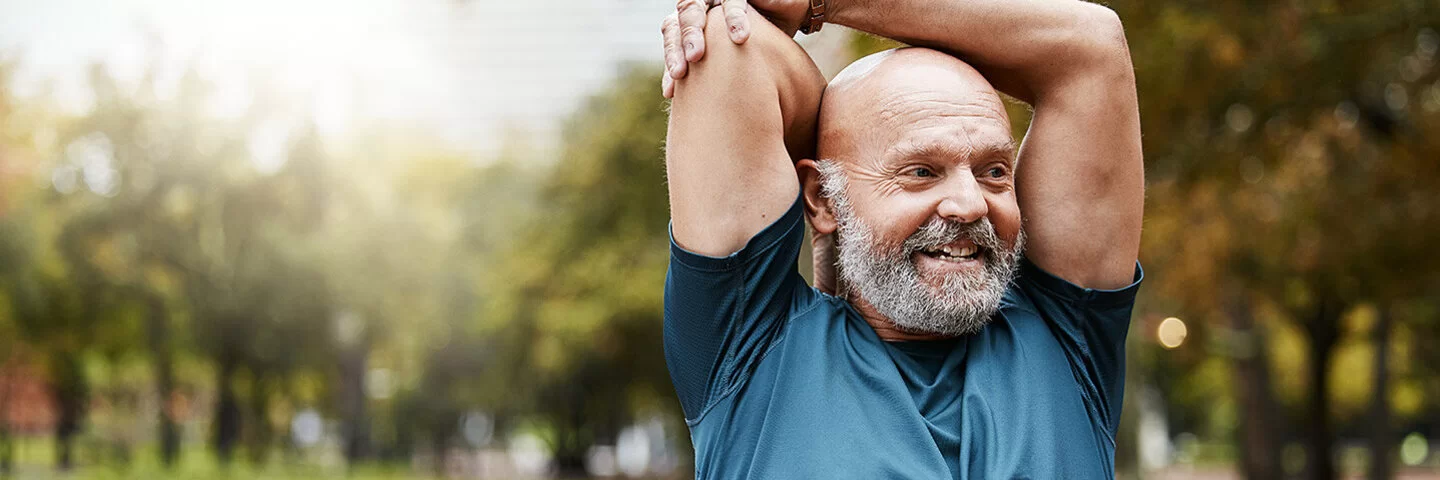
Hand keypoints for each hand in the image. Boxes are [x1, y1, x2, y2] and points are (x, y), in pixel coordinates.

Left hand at [661, 0, 811, 97]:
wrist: (793, 9)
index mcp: (694, 22)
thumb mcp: (736, 62)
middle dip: (677, 48)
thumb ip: (715, 79)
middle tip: (681, 72)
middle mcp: (701, 6)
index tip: (671, 92)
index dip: (669, 62)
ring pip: (695, 7)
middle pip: (678, 23)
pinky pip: (732, 1)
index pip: (672, 39)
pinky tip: (740, 38)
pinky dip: (734, 18)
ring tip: (697, 56)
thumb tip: (695, 118)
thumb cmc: (763, 41)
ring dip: (694, 32)